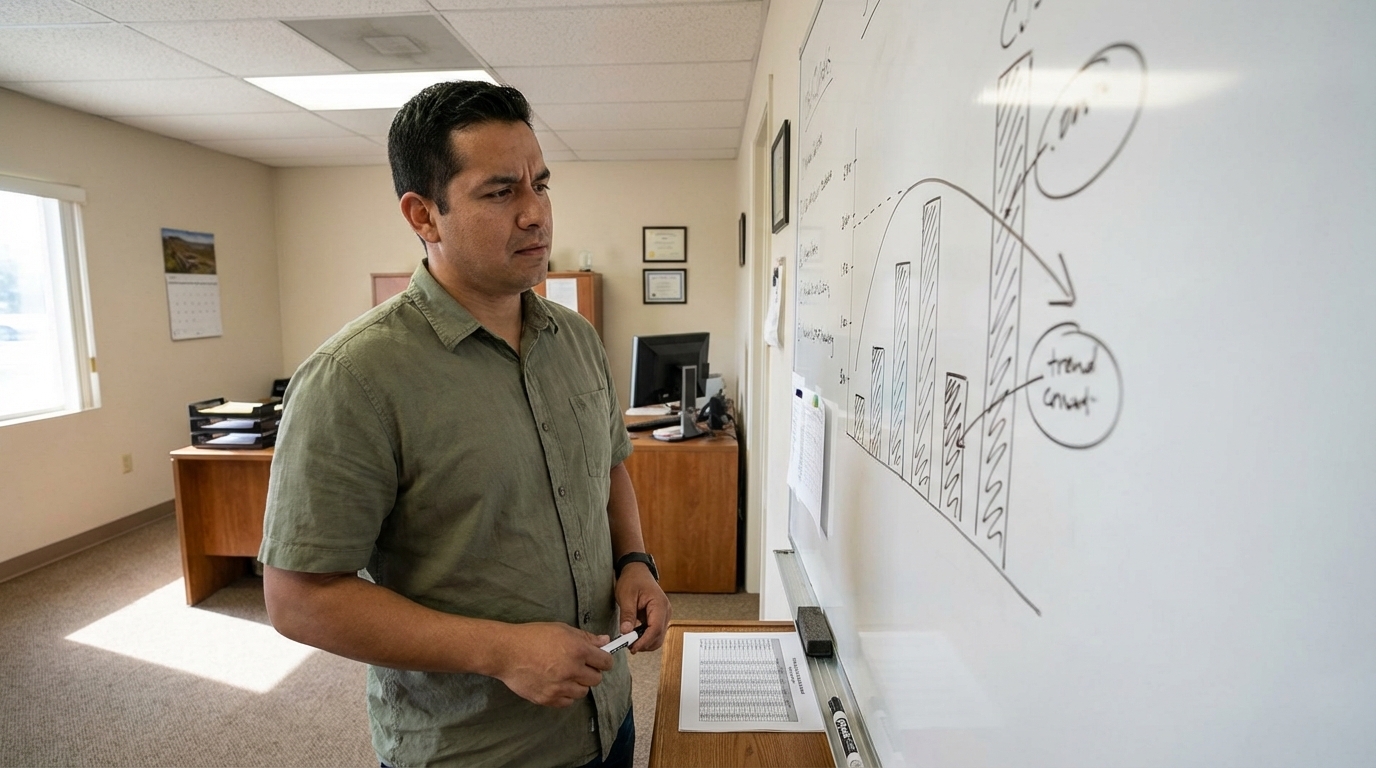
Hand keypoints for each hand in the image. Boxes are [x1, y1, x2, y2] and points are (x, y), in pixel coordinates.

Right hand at [494, 622, 613, 706]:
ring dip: (578, 684)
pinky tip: (556, 684)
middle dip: (591, 672)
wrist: (506, 651)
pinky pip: (567, 702)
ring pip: (582, 692)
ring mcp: (559, 686)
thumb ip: (586, 637)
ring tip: (565, 674)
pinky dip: (565, 695)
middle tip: (579, 666)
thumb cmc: (532, 636)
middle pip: (596, 679)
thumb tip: (604, 641)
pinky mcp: (548, 698)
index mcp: (578, 650)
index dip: (604, 660)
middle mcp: (571, 670)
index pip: (605, 662)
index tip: (599, 660)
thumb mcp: (561, 629)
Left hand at [615, 563, 670, 651]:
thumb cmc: (633, 579)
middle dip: (645, 644)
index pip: (655, 628)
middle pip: (659, 636)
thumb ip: (627, 614)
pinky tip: (634, 636)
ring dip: (645, 642)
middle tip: (629, 646)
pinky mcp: (658, 618)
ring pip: (658, 637)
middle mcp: (665, 611)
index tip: (633, 647)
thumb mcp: (626, 595)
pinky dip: (645, 637)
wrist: (637, 571)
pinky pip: (654, 632)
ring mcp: (663, 615)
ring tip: (629, 641)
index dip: (645, 641)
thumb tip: (626, 632)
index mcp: (659, 604)